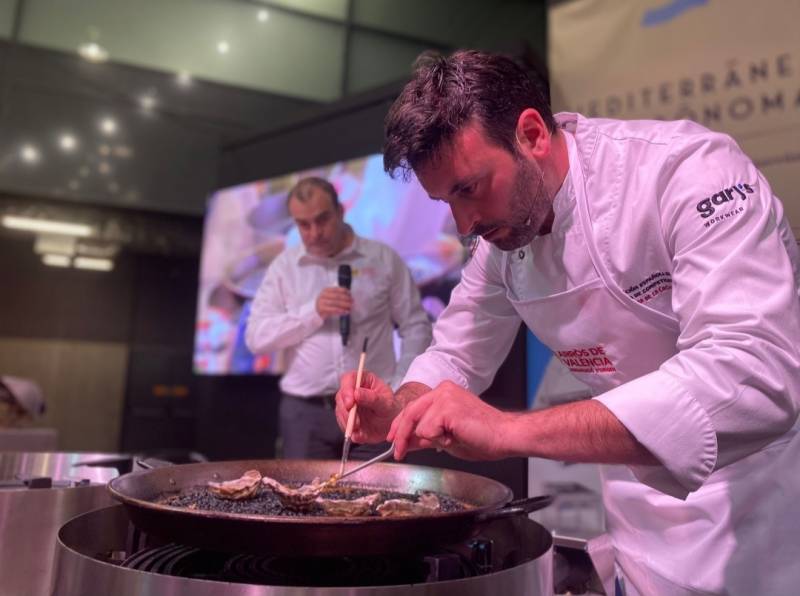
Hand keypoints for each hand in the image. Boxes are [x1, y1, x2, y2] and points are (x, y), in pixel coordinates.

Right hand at [316, 287, 351, 319]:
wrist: (315, 310)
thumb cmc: (325, 302)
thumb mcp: (329, 296)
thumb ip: (337, 294)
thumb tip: (349, 295)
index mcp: (326, 290)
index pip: (337, 289)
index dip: (345, 291)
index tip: (350, 294)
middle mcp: (323, 295)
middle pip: (337, 296)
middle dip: (346, 299)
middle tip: (353, 301)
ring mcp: (322, 302)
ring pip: (336, 303)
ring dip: (345, 305)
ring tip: (350, 307)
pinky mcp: (322, 310)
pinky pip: (333, 310)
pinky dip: (341, 311)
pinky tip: (346, 312)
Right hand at [335, 370, 399, 443]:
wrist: (392, 423)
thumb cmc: (391, 407)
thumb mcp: (386, 402)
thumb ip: (373, 398)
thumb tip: (356, 393)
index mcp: (363, 380)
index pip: (349, 378)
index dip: (347, 389)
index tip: (351, 403)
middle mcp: (352, 391)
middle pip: (341, 396)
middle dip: (346, 411)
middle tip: (356, 421)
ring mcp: (347, 405)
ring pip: (340, 411)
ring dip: (347, 422)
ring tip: (359, 429)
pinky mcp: (346, 418)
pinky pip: (343, 424)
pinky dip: (349, 431)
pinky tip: (358, 434)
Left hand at [388, 381, 514, 460]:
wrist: (504, 436)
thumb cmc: (483, 436)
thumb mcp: (447, 437)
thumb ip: (426, 437)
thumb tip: (407, 442)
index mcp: (443, 393)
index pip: (412, 408)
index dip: (399, 426)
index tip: (393, 440)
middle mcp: (442, 390)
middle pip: (409, 413)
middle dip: (400, 435)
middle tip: (398, 453)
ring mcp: (445, 397)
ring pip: (419, 425)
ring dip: (432, 440)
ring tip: (453, 439)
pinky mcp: (447, 407)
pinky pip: (428, 430)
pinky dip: (439, 440)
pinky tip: (456, 437)